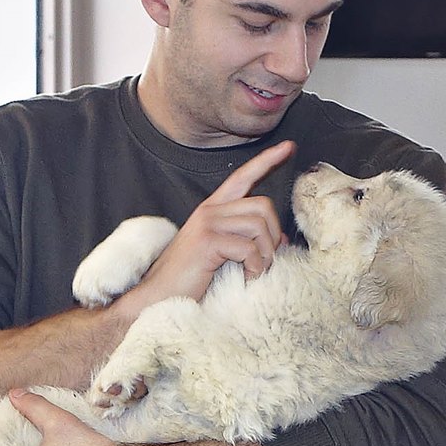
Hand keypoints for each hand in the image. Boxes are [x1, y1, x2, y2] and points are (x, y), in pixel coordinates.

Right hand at [121, 140, 294, 312]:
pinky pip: (249, 248)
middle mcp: (209, 211)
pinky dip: (255, 268)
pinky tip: (246, 279)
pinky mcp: (207, 241)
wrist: (157, 298)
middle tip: (265, 262)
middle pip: (263, 205)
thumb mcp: (225, 256)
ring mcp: (207, 223)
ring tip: (255, 272)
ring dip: (266, 254)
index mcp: (213, 210)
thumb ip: (250, 241)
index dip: (266, 161)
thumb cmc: (191, 280)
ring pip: (259, 225)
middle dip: (274, 236)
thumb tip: (283, 238)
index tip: (288, 146)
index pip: (242, 177)